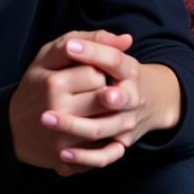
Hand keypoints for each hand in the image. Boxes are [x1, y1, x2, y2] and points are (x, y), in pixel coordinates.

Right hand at [9, 29, 133, 175]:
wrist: (12, 127)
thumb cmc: (36, 85)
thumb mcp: (50, 55)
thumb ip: (88, 40)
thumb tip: (127, 39)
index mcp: (53, 82)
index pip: (96, 73)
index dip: (97, 72)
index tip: (87, 74)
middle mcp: (59, 111)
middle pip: (106, 98)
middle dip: (104, 94)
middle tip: (92, 93)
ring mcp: (64, 138)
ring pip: (108, 125)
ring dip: (109, 117)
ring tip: (96, 111)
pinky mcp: (68, 160)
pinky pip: (104, 153)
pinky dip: (108, 144)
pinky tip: (101, 133)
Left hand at [46, 36, 180, 154]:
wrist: (147, 103)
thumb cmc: (115, 73)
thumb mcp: (106, 53)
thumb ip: (99, 40)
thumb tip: (114, 36)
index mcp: (128, 70)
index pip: (114, 60)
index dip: (93, 52)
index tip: (69, 46)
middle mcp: (131, 98)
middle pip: (113, 98)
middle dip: (92, 97)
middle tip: (55, 91)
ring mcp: (125, 123)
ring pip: (102, 129)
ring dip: (74, 126)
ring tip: (46, 119)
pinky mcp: (119, 144)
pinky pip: (104, 156)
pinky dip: (85, 157)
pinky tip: (62, 154)